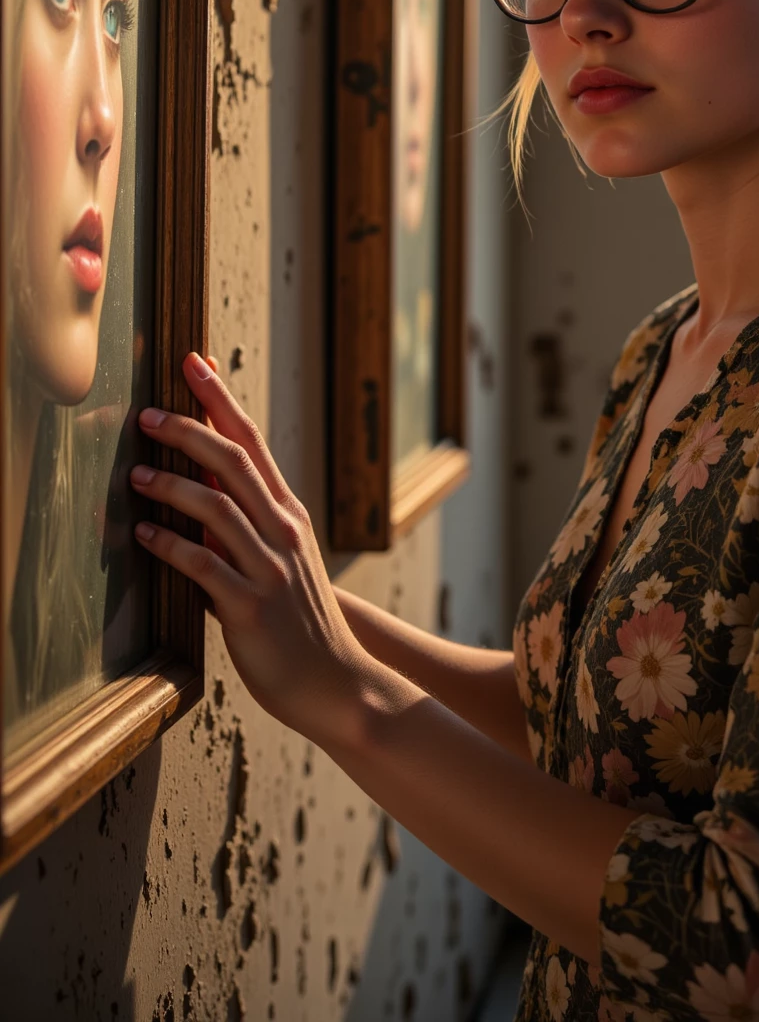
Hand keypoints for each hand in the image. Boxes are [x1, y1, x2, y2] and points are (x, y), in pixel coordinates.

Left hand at [131, 352, 363, 740]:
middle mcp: (282, 531)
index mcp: (289, 513)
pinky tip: (143, 536)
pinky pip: (202, 566)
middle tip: (150, 413)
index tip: (194, 362)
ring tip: (137, 473)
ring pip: (216, 507)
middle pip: (234, 462)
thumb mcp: (280, 558)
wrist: (336, 681)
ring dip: (172, 486)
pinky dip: (169, 546)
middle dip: (189, 429)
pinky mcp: (249, 607)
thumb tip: (198, 485)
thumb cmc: (300, 620)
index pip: (253, 441)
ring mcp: (268, 567)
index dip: (221, 399)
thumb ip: (244, 522)